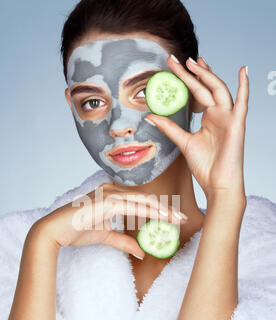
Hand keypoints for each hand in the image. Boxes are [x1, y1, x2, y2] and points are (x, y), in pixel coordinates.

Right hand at [31, 183, 186, 258]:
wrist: (54, 231)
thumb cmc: (76, 231)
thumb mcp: (105, 237)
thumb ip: (124, 242)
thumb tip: (141, 252)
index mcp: (112, 196)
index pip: (140, 202)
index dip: (158, 210)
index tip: (173, 219)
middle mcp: (112, 191)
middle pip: (146, 199)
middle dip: (166, 209)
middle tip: (183, 219)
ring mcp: (109, 194)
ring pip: (143, 200)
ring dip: (162, 210)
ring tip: (178, 219)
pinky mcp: (107, 201)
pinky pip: (134, 206)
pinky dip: (150, 212)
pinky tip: (163, 218)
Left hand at [145, 56, 248, 204]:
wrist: (218, 184)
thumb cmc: (205, 166)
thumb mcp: (184, 142)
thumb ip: (169, 128)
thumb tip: (150, 115)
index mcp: (209, 118)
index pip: (196, 92)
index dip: (185, 78)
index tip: (170, 66)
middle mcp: (219, 114)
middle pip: (205, 87)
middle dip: (192, 72)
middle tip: (177, 58)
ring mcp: (229, 118)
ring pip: (218, 90)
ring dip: (208, 75)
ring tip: (195, 62)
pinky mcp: (237, 124)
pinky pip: (242, 102)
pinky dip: (244, 86)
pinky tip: (243, 70)